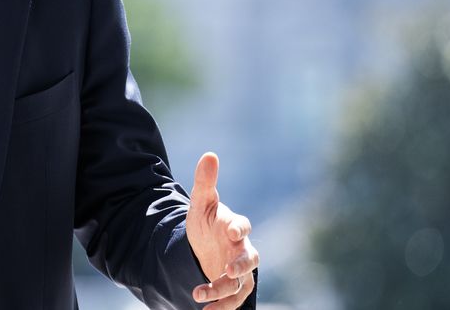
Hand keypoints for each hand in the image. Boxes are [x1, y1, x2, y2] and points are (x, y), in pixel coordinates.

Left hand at [186, 152, 258, 308]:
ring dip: (222, 291)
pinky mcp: (234, 287)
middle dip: (241, 265)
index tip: (231, 230)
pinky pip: (233, 299)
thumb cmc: (208, 221)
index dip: (239, 227)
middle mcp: (241, 249)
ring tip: (199, 295)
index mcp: (234, 226)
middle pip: (250, 259)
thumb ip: (206, 182)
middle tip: (228, 271)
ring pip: (239, 283)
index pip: (242, 225)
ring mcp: (239, 270)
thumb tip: (209, 155)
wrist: (205, 244)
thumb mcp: (201, 203)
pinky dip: (221, 307)